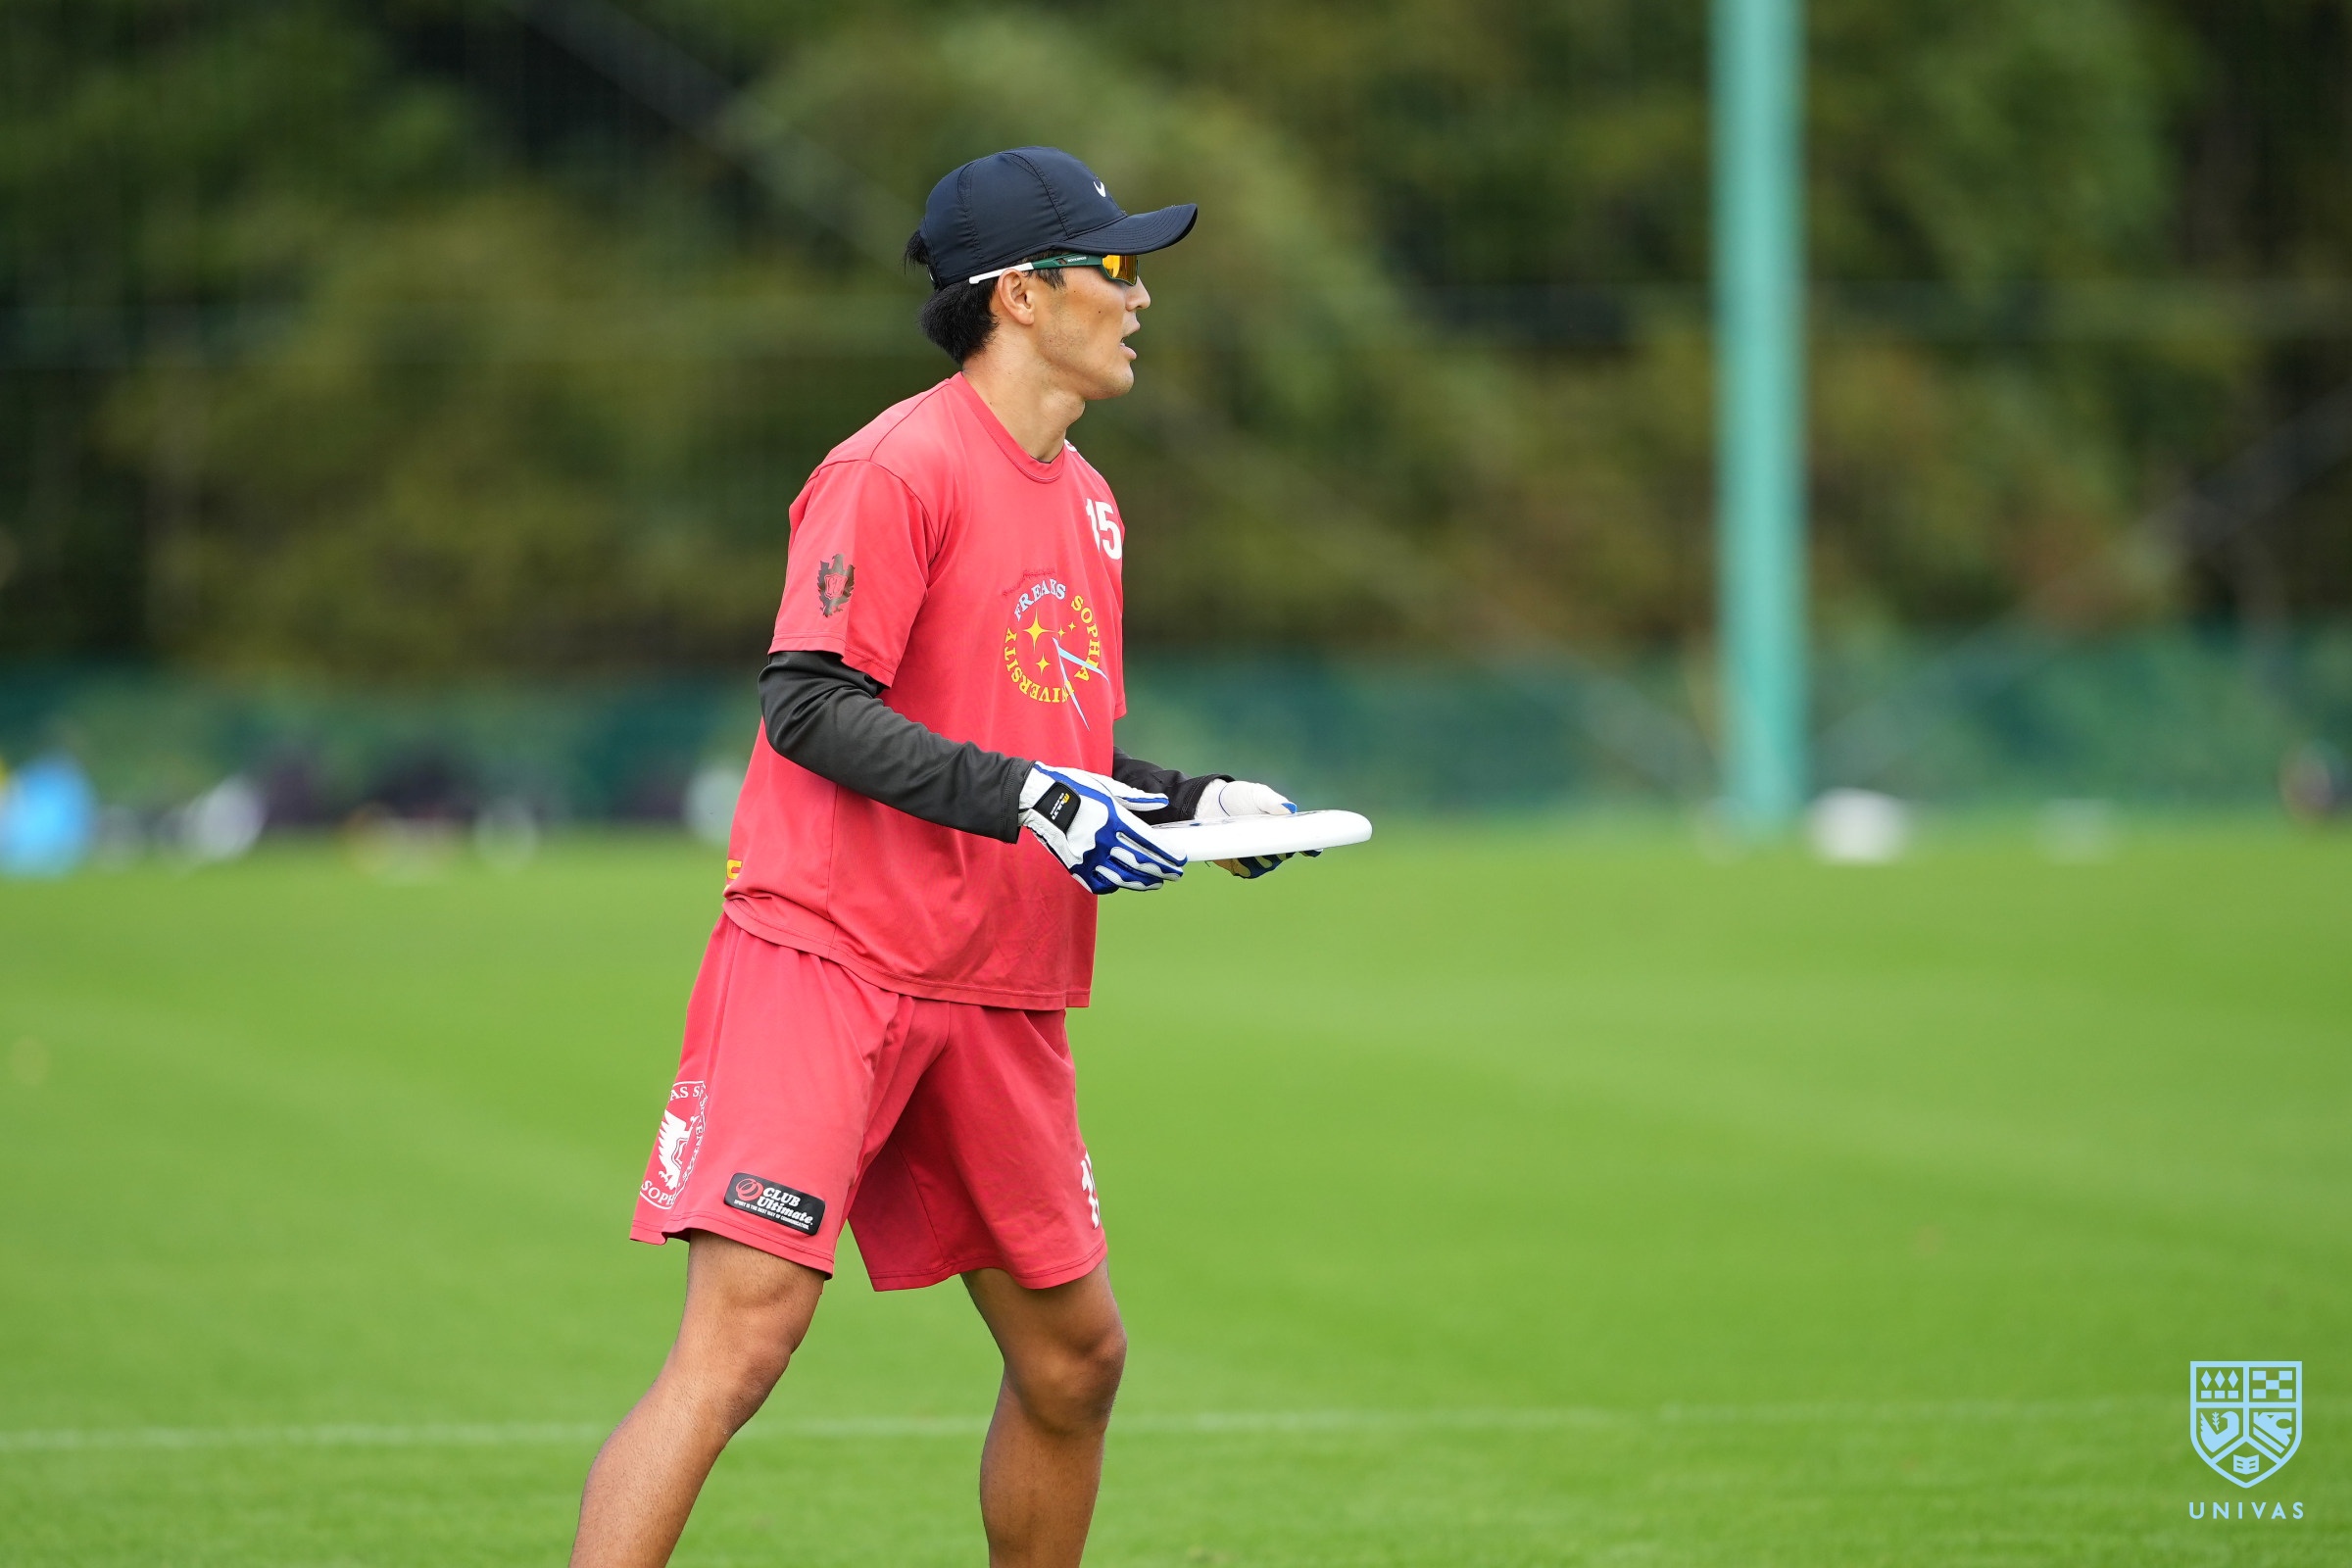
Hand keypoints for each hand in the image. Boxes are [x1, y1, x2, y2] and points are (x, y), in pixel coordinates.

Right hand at [1020, 765, 1185, 894]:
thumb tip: (1162, 802)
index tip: (1180, 859)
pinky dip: (1116, 885)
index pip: (1150, 843)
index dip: (1169, 854)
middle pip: (1142, 863)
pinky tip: (1126, 882)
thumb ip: (1136, 799)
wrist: (1036, 800)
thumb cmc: (1072, 788)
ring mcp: (1088, 857)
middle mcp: (1103, 841)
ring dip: (1144, 883)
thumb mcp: (1106, 786)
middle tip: (1176, 875)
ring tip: (1157, 883)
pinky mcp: (1075, 867)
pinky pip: (1101, 884)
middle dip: (1163, 871)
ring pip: (1124, 878)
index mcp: (1113, 819)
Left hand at [1195, 778, 1304, 878]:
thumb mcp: (1257, 794)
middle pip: (1283, 855)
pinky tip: (1240, 855)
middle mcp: (1273, 846)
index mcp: (1283, 829)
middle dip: (1279, 851)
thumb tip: (1289, 809)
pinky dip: (1245, 865)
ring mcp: (1256, 856)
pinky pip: (1247, 871)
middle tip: (1271, 839)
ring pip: (1266, 866)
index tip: (1313, 849)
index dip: (1310, 848)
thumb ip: (1272, 802)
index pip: (1301, 842)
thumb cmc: (1240, 796)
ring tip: (1252, 843)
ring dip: (1262, 859)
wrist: (1211, 804)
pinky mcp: (1239, 864)